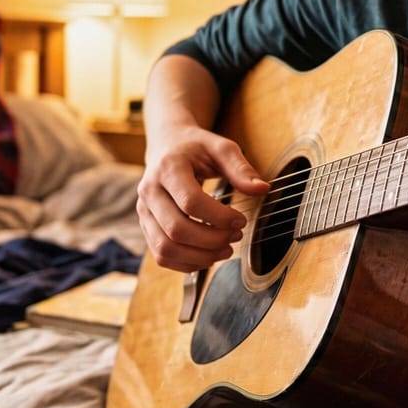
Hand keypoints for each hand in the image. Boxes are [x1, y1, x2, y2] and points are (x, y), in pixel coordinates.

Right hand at [137, 126, 269, 271]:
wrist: (166, 145)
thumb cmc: (196, 147)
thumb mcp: (221, 148)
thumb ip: (241, 169)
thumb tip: (263, 189)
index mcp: (168, 168)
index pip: (190, 202)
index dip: (219, 217)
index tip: (241, 220)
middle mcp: (149, 191)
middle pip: (177, 230)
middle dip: (212, 240)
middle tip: (236, 236)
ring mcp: (144, 210)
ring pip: (165, 248)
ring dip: (200, 256)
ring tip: (225, 249)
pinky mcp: (145, 225)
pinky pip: (161, 255)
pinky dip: (186, 263)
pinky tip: (208, 256)